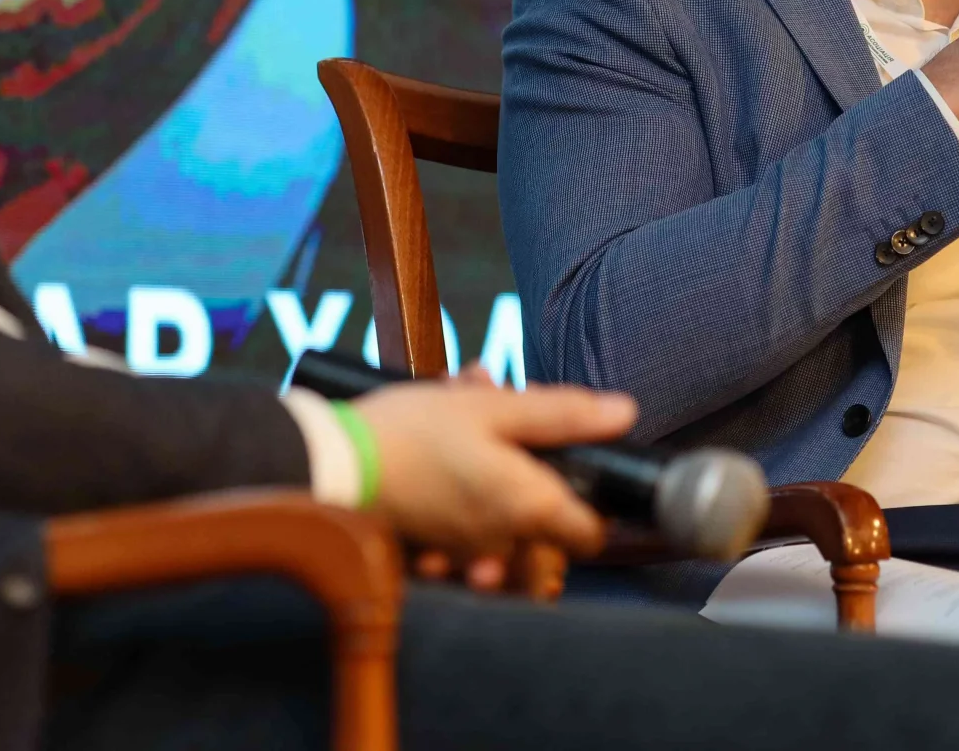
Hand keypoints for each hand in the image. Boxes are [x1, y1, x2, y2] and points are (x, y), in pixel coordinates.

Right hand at [354, 375, 635, 566]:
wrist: (334, 464)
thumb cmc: (413, 434)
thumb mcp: (494, 408)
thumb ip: (564, 414)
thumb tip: (624, 414)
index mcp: (530, 510)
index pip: (591, 534)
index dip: (593, 498)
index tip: (575, 461)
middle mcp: (503, 543)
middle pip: (545, 518)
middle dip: (533, 462)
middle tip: (504, 411)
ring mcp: (466, 550)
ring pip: (503, 514)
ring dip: (494, 466)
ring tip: (465, 413)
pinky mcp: (434, 545)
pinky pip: (464, 523)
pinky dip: (460, 490)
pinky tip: (439, 450)